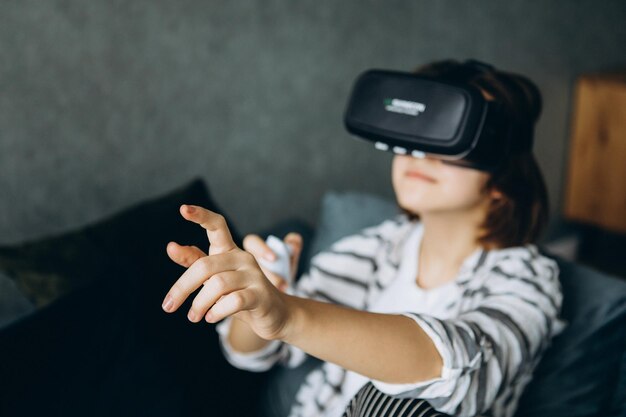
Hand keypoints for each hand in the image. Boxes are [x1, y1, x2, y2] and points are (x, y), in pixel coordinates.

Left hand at [163, 204, 290, 340]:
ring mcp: (254, 275)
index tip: (183, 209)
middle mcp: (242, 258)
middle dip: (182, 287)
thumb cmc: (239, 293)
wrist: (273, 315)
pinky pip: (234, 301)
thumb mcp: (214, 278)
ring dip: (199, 304)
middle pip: (206, 266)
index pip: (217, 226)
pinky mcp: (261, 295)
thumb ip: (194, 262)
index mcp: (229, 250)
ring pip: (218, 284)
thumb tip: (170, 247)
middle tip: (168, 306)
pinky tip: (210, 318)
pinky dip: (217, 311)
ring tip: (193, 316)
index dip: (201, 216)